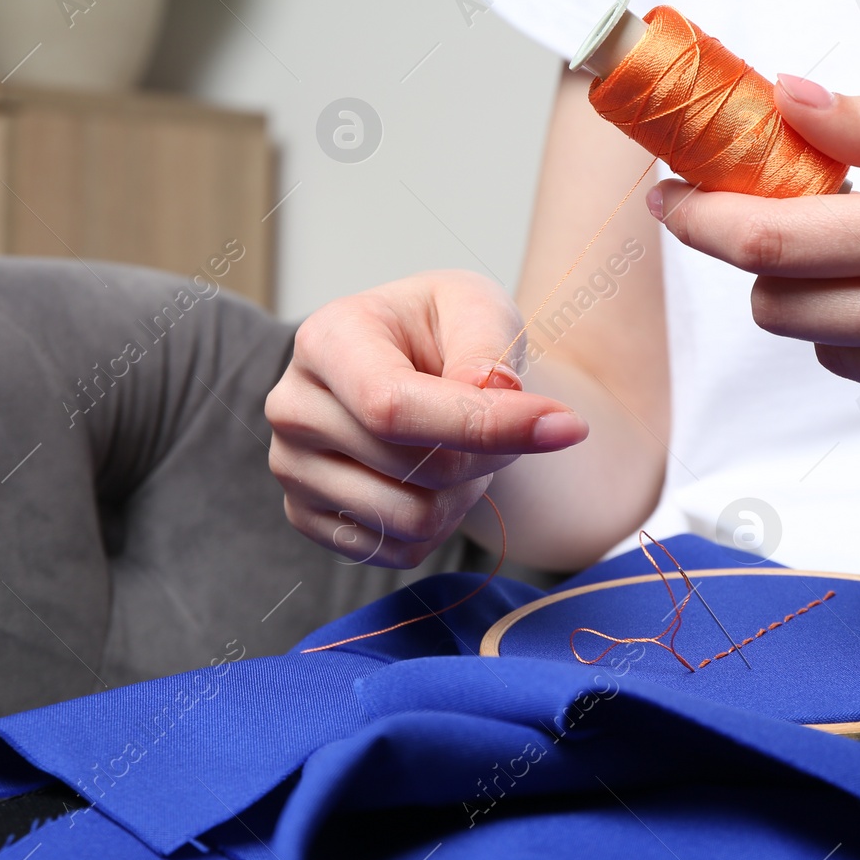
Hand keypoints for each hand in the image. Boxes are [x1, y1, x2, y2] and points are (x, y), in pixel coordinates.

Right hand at [265, 270, 587, 567]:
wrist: (421, 369)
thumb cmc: (448, 332)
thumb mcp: (480, 307)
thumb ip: (487, 343)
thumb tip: (491, 389)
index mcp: (327, 339)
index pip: (392, 407)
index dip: (482, 425)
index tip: (567, 426)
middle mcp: (293, 406)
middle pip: (416, 469)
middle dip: (488, 453)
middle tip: (502, 422)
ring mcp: (292, 468)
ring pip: (410, 520)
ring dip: (467, 492)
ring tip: (466, 449)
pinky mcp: (307, 516)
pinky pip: (397, 552)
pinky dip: (440, 525)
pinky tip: (436, 480)